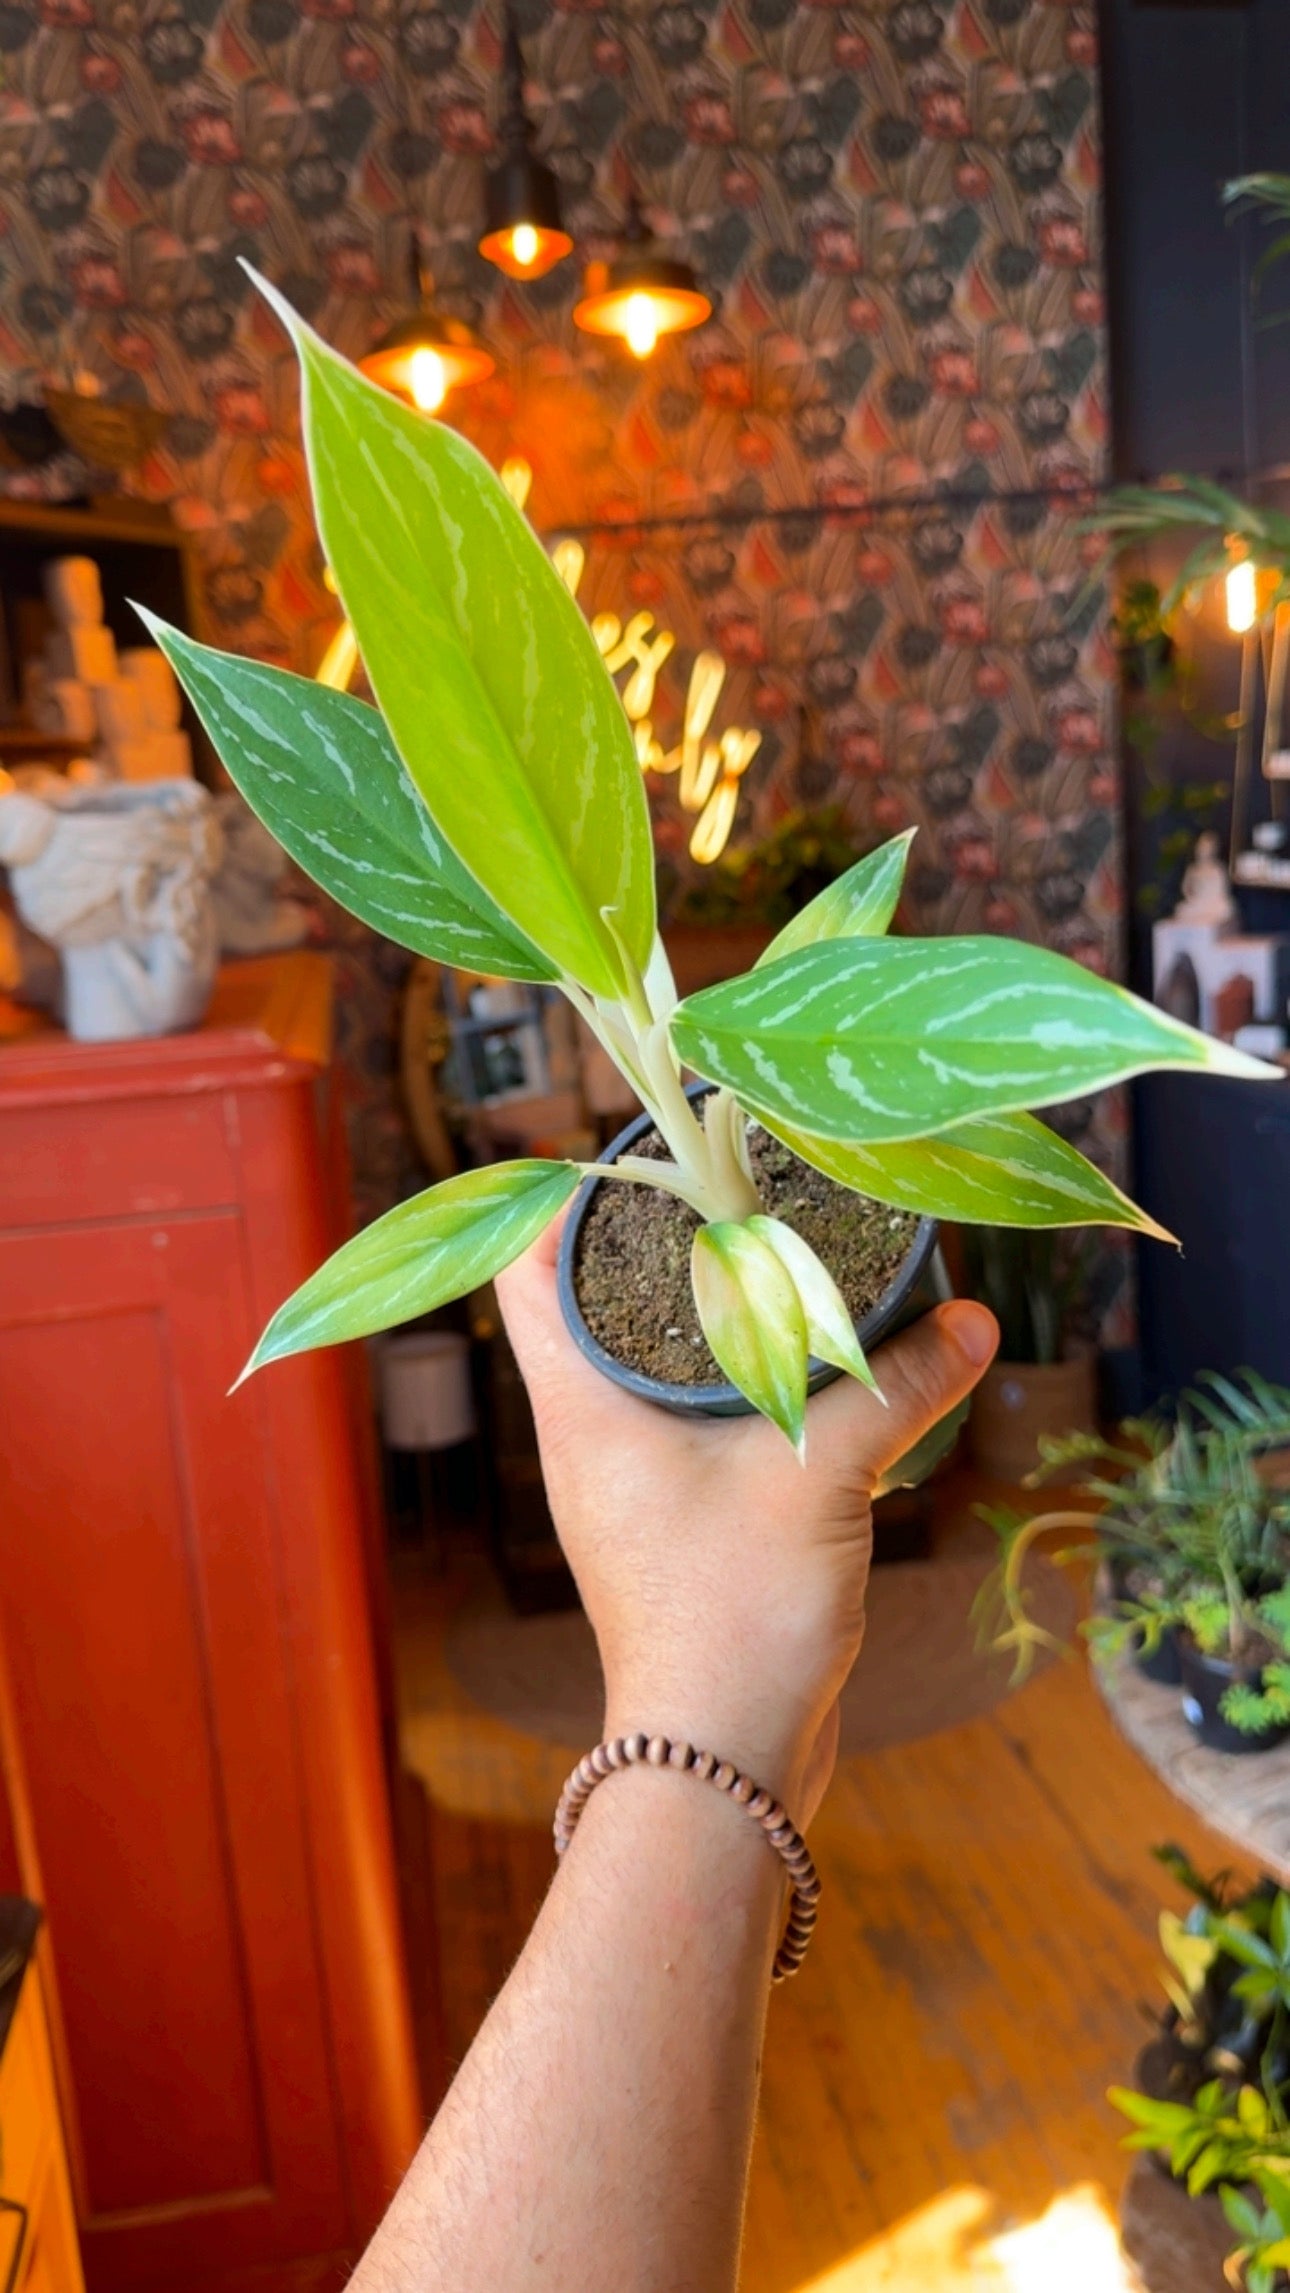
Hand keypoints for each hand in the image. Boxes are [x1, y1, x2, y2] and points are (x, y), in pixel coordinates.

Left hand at [496, 1221, 996, 1825]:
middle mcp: (591, 1434)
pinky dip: (747, 1377)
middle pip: (593, 1301)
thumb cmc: (732, 1620)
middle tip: (737, 1187)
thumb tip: (972, 1317)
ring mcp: (632, 1480)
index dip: (566, 1198)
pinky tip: (813, 1360)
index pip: (526, 1269)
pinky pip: (701, 1415)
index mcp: (581, 1407)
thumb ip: (893, 1387)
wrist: (724, 1762)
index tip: (646, 1151)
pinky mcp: (681, 1518)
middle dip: (660, 1240)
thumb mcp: (820, 1480)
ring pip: (654, 1361)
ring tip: (783, 1256)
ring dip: (711, 1310)